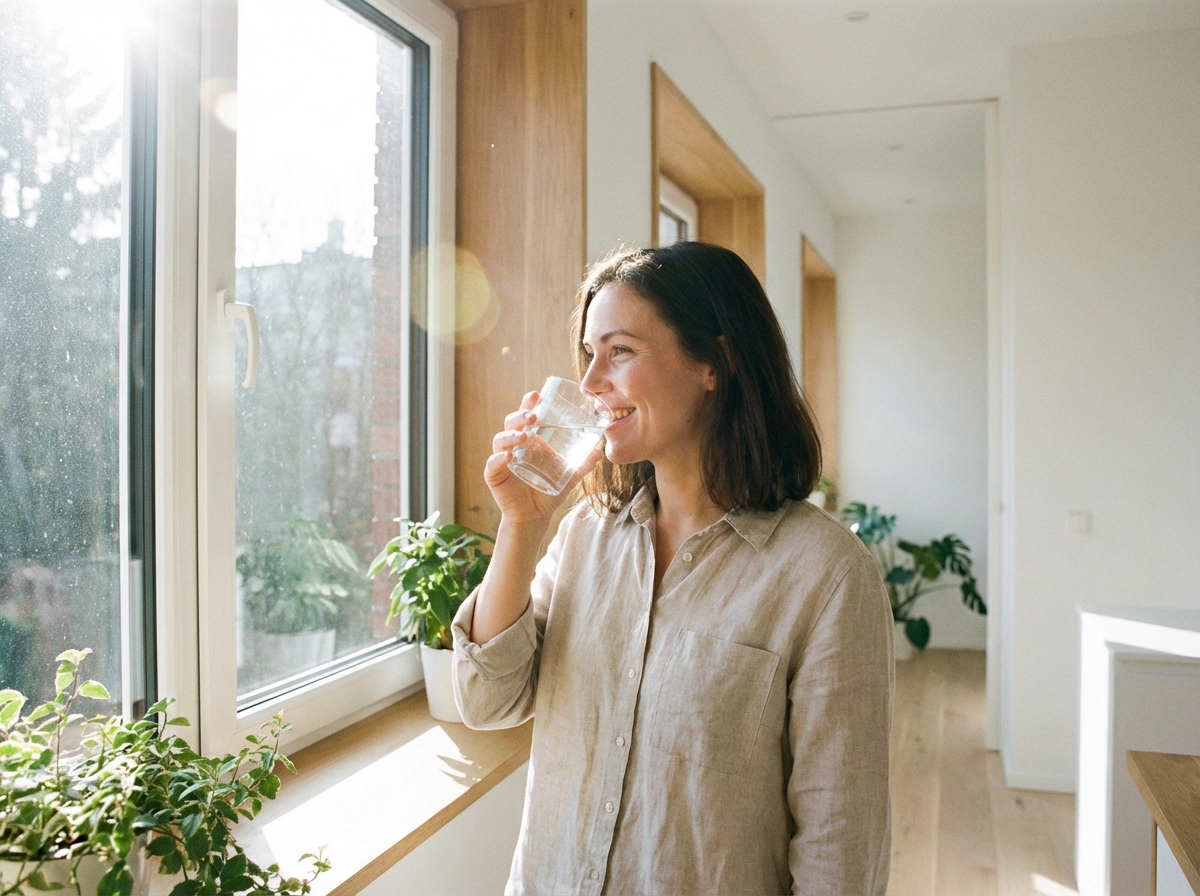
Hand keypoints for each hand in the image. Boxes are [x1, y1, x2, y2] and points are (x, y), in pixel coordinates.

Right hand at [484, 391, 603, 526]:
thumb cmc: (548, 492)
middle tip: (533, 416)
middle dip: (520, 416)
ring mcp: (501, 459)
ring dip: (511, 435)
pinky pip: (492, 464)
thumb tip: (600, 450)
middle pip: (511, 423)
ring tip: (525, 436)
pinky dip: (499, 458)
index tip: (537, 394)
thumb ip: (583, 463)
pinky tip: (508, 457)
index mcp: (528, 440)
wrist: (535, 516)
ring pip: (500, 440)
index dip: (528, 404)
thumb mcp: (569, 475)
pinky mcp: (493, 475)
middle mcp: (513, 445)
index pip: (525, 416)